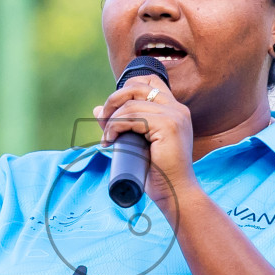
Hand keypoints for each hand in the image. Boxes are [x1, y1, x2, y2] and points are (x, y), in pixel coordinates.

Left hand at [94, 74, 194, 208]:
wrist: (175, 192)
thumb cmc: (159, 173)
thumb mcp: (138, 143)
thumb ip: (122, 124)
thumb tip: (97, 110)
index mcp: (175, 110)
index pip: (150, 81)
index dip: (127, 88)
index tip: (114, 110)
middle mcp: (177, 108)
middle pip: (137, 87)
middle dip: (114, 100)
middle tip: (104, 121)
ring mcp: (175, 116)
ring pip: (131, 105)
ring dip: (112, 120)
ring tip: (107, 138)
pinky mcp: (168, 126)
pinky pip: (133, 117)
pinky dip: (115, 127)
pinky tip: (111, 140)